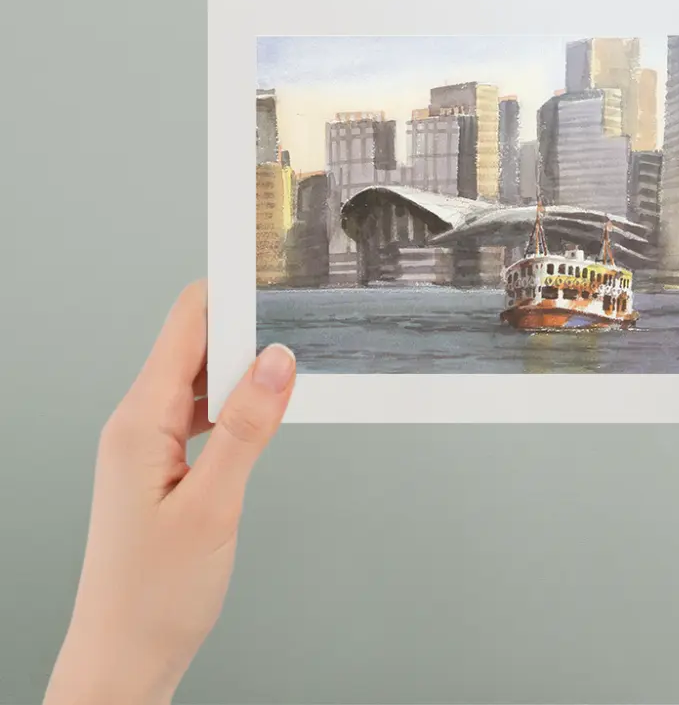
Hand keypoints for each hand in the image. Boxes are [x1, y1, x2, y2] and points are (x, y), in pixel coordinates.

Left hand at [44, 281, 296, 704]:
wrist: (124, 656)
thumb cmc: (155, 593)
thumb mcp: (213, 505)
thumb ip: (247, 428)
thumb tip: (276, 361)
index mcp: (138, 422)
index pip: (185, 326)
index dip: (228, 294)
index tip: (271, 276)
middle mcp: (137, 423)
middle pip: (195, 345)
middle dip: (247, 329)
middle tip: (300, 322)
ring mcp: (148, 443)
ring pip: (201, 379)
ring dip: (244, 370)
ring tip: (291, 366)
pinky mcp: (162, 462)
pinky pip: (201, 412)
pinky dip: (235, 404)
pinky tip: (265, 413)